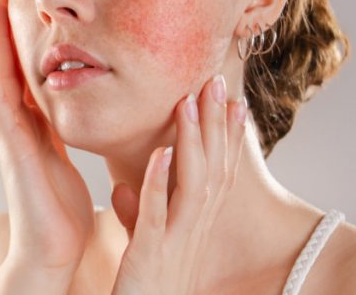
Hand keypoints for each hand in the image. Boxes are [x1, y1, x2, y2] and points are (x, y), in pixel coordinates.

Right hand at [0, 0, 95, 291]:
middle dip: (4, 31)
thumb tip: (77, 119)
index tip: (20, 9)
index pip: (28, 75)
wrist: (49, 250)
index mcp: (37, 128)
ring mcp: (10, 136)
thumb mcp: (67, 163)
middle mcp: (19, 126)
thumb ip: (65, 138)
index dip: (23, 43)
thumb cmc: (59, 215)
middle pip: (9, 68)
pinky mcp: (10, 148)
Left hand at [109, 74, 248, 294]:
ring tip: (188, 102)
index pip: (216, 174)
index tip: (232, 101)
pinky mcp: (150, 256)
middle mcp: (193, 232)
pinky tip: (162, 153)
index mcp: (193, 228)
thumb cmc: (139, 290)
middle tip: (216, 82)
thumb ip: (136, 214)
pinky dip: (160, 183)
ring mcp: (175, 243)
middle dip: (215, 125)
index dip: (226, 138)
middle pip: (212, 170)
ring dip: (192, 142)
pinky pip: (158, 215)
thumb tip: (124, 186)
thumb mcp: (141, 247)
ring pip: (192, 184)